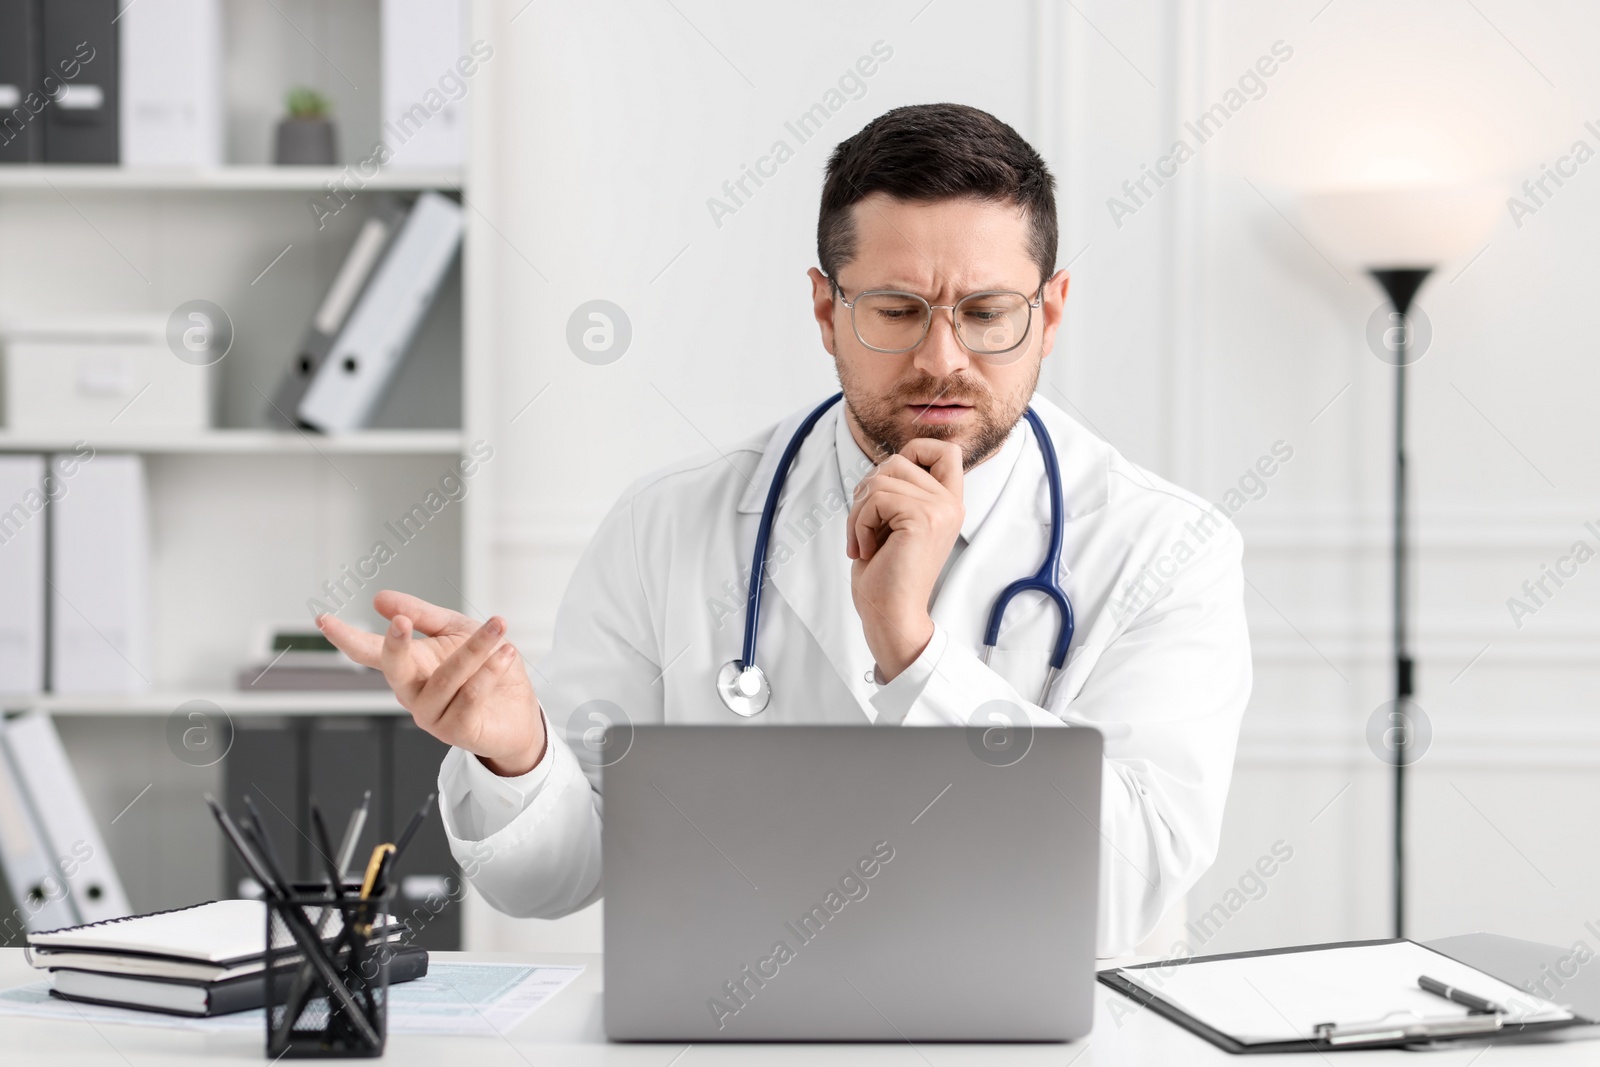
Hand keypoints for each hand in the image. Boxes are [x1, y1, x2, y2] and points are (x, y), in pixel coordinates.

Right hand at [317, 591, 545, 776]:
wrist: (519, 712)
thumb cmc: (486, 669)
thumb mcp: (456, 631)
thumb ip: (422, 615)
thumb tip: (380, 598)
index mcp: (409, 666)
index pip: (369, 651)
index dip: (346, 637)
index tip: (323, 620)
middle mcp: (413, 693)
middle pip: (394, 669)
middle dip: (395, 646)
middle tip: (402, 622)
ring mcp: (431, 715)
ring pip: (446, 678)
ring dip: (475, 648)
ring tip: (497, 626)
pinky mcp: (456, 731)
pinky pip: (469, 697)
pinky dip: (489, 672)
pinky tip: (505, 654)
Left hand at [845, 438, 963, 680]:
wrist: (891, 616)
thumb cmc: (886, 576)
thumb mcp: (894, 523)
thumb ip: (899, 492)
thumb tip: (883, 462)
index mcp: (948, 504)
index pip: (946, 450)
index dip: (914, 451)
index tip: (888, 488)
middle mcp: (951, 504)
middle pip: (898, 460)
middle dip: (867, 490)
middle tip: (864, 527)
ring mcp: (940, 510)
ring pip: (881, 478)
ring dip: (858, 511)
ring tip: (863, 542)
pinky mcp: (923, 519)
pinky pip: (876, 499)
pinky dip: (859, 524)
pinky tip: (866, 550)